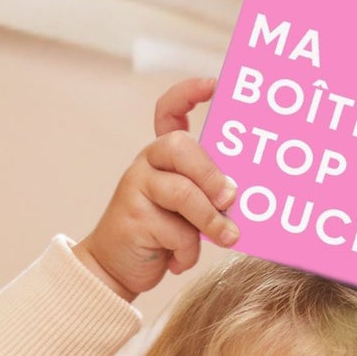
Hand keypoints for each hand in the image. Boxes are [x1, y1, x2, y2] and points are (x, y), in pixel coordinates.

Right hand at [73, 77, 238, 303]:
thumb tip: (239, 198)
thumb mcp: (188, 212)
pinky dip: (188, 252)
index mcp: (162, 156)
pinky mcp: (133, 218)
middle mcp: (147, 163)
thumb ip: (206, 197)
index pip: (168, 112)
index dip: (188, 93)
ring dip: (210, 219)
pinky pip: (176, 232)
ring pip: (183, 193)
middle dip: (211, 174)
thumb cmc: (161, 237)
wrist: (116, 269)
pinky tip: (179, 261)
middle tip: (232, 198)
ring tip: (228, 238)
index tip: (214, 86)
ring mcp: (136, 188)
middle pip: (180, 147)